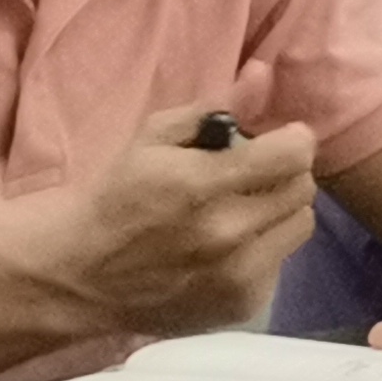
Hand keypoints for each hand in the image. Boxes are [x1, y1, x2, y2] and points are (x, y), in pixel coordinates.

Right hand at [18, 105, 319, 335]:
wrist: (79, 275)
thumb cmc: (117, 196)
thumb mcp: (153, 138)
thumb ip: (215, 107)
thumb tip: (264, 74)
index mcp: (202, 184)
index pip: (293, 156)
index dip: (292, 141)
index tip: (277, 140)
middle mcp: (227, 233)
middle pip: (303, 189)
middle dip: (283, 173)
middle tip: (251, 174)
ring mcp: (237, 276)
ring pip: (300, 225)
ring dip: (279, 211)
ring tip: (242, 210)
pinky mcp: (242, 305)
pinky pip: (281, 263)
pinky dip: (264, 249)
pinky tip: (228, 248)